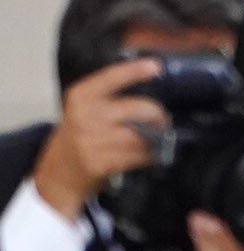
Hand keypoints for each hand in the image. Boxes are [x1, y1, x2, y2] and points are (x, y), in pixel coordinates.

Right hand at [33, 58, 165, 218]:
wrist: (60, 170)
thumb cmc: (78, 134)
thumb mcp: (83, 108)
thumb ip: (106, 98)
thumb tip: (146, 94)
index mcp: (81, 95)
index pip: (112, 77)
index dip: (136, 71)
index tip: (156, 67)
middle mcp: (86, 115)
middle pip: (136, 110)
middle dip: (156, 114)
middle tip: (163, 119)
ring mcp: (93, 141)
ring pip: (140, 137)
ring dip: (157, 138)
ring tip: (161, 138)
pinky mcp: (101, 164)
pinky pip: (136, 158)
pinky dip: (150, 156)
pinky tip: (153, 154)